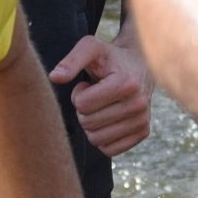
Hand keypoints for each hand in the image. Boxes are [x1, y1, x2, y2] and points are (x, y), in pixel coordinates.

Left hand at [49, 34, 152, 156]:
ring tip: (101, 105)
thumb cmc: (109, 57)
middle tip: (94, 95)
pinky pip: (109, 150)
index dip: (79, 94)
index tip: (89, 85)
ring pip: (97, 140)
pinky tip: (108, 118)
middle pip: (89, 123)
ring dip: (92, 124)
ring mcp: (142, 120)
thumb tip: (55, 77)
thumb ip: (71, 61)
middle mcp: (138, 104)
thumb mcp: (90, 48)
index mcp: (126, 83)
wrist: (139, 64)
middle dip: (84, 110)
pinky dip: (102, 137)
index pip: (83, 105)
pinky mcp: (143, 133)